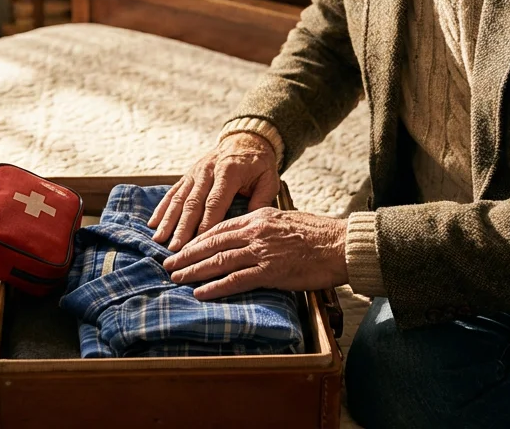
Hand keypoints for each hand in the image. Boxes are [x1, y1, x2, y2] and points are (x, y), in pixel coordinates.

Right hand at [148, 131, 279, 250]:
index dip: (205, 224)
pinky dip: (161, 208)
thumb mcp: (269, 179)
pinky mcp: (188, 175)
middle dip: (182, 228)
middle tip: (175, 249)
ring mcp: (195, 172)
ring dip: (168, 221)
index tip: (199, 244)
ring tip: (159, 239)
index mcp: (229, 172)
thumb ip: (261, 201)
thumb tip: (250, 226)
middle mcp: (208, 171)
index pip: (215, 202)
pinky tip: (153, 223)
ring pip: (179, 199)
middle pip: (192, 203)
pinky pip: (173, 192)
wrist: (245, 139)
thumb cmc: (259, 164)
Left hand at [161, 208, 347, 299]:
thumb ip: (264, 225)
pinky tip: (201, 292)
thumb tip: (248, 234)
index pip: (219, 227)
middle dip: (187, 254)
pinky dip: (215, 287)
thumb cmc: (318, 234)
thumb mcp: (285, 219)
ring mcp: (261, 251)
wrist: (340, 245)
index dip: (198, 238)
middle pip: (212, 243)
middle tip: (169, 263)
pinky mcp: (270, 270)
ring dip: (194, 270)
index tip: (183, 246)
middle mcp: (255, 231)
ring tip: (177, 278)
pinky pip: (236, 280)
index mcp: (258, 216)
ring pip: (218, 260)